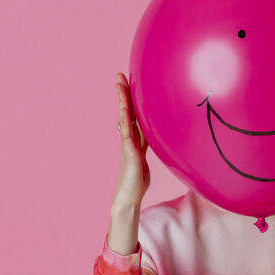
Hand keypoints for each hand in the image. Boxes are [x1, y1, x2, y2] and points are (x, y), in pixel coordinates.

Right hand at [108, 72, 148, 254]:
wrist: (128, 198)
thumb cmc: (137, 180)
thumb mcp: (145, 158)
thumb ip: (148, 145)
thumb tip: (156, 135)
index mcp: (135, 139)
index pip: (133, 114)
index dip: (130, 98)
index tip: (127, 81)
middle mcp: (129, 139)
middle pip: (126, 112)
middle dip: (123, 93)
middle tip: (119, 76)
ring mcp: (128, 146)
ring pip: (125, 120)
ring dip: (123, 102)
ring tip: (119, 86)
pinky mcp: (131, 155)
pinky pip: (127, 135)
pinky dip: (126, 122)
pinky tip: (124, 111)